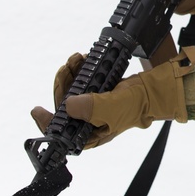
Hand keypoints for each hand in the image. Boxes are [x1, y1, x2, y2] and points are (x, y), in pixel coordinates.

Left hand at [32, 47, 194, 148]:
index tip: (37, 111)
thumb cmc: (139, 104)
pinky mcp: (98, 91)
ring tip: (75, 59)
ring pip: (71, 92)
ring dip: (71, 74)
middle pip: (63, 107)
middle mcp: (88, 122)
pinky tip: (81, 60)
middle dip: (63, 86)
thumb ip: (93, 108)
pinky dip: (80, 70)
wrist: (157, 88)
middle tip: (65, 69)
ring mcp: (93, 106)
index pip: (62, 135)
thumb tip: (69, 106)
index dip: (47, 125)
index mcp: (91, 134)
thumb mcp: (115, 107)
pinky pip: (82, 82)